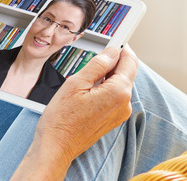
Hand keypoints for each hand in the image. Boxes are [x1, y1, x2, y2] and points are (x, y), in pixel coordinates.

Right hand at [12, 45, 138, 179]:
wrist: (56, 146)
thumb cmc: (61, 119)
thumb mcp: (76, 83)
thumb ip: (98, 64)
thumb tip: (112, 52)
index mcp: (119, 92)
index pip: (129, 61)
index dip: (121, 48)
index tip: (114, 40)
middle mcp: (124, 104)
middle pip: (126, 73)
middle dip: (113, 62)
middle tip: (93, 57)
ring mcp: (120, 114)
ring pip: (119, 84)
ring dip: (106, 76)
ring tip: (83, 79)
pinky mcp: (113, 119)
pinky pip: (114, 97)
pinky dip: (104, 89)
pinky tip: (86, 92)